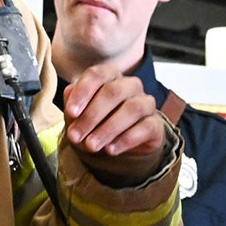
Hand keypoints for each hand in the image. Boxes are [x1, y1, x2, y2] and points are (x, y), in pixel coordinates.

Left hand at [62, 62, 165, 182]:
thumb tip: (69, 93)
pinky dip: (125, 140)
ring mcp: (146, 103)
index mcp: (110, 76)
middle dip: (91, 116)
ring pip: (132, 109)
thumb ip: (73, 105)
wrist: (118, 146)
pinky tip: (110, 150)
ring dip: (108, 129)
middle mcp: (130, 85)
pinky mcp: (156, 124)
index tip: (71, 112)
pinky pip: (145, 127)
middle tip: (75, 136)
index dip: (83, 92)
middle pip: (113, 92)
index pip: (97, 75)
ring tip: (91, 145)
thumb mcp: (79, 117)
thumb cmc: (97, 124)